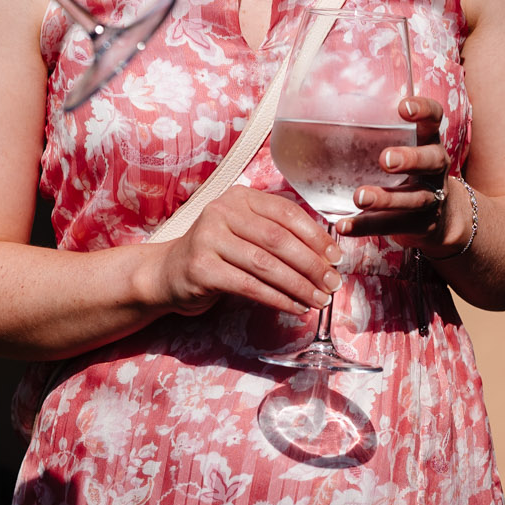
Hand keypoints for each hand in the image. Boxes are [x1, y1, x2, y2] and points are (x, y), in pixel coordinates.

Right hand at [141, 186, 341, 317]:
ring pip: (266, 264)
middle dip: (312, 264)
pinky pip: (249, 286)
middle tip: (333, 283)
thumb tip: (326, 256)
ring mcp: (208, 238)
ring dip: (299, 286)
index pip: (286, 212)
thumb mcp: (245, 232)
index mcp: (239, 197)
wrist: (167, 273)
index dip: (316, 236)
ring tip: (319, 300)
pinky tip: (295, 308)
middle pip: (278, 239)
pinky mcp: (201, 268)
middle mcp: (221, 211)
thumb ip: (278, 235)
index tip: (336, 257)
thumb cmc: (217, 253)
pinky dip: (277, 299)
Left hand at [335, 96, 458, 243]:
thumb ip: (377, 131)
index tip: (404, 107)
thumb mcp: (405, 146)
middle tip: (385, 159)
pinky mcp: (421, 225)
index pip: (435, 119)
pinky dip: (367, 226)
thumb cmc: (409, 170)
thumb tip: (321, 110)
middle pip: (432, 160)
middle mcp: (436, 168)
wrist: (442, 217)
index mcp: (429, 141)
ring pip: (413, 199)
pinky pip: (394, 226)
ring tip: (360, 197)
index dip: (424, 111)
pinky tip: (344, 225)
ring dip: (386, 199)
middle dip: (410, 159)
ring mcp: (432, 198)